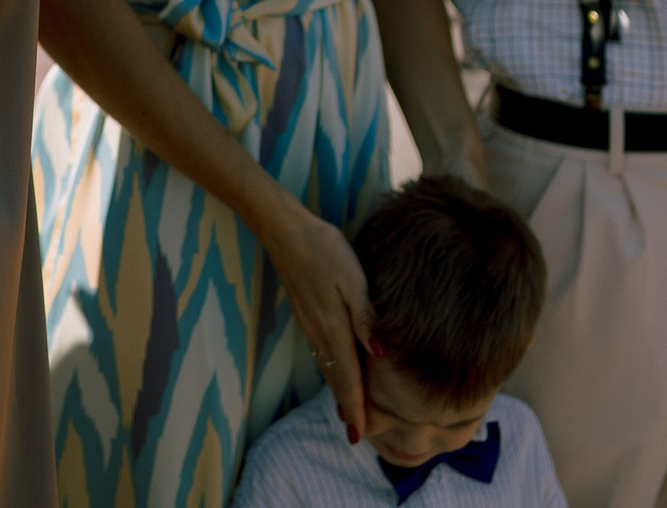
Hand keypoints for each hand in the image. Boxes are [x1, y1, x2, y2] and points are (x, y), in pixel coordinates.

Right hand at [257, 198, 376, 442]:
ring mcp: (309, 325)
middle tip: (360, 436)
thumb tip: (382, 353)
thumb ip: (366, 317)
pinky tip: (336, 372)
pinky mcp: (306, 315)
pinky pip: (321, 353)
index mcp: (333, 328)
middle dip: (348, 407)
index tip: (362, 436)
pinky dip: (331, 372)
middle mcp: (319, 333)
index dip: (356, 408)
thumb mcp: (352, 278)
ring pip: (327, 368)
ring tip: (349, 413)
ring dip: (338, 391)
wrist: (285, 230)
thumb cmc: (324, 249)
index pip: (348, 378)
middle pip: (336, 379)